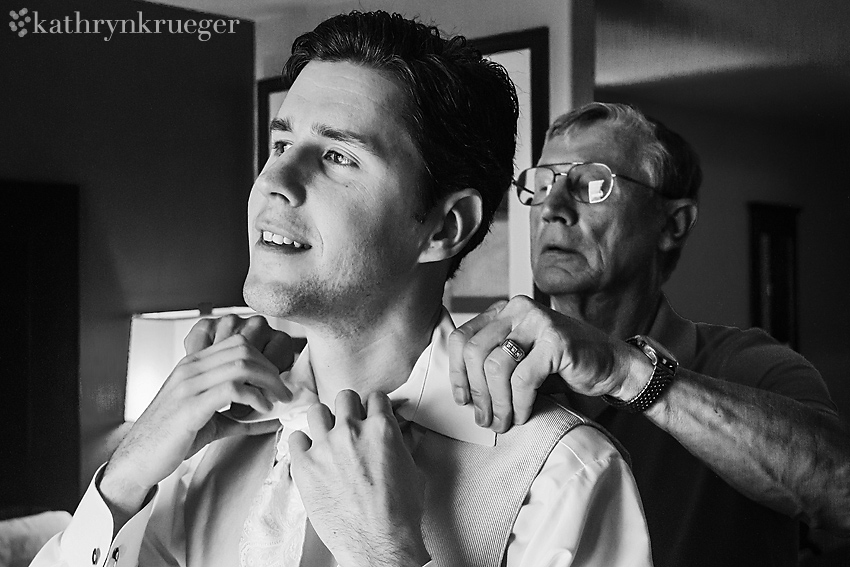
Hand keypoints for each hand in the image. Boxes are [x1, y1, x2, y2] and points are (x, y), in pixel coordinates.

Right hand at [101, 320, 293, 518]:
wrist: (137, 460)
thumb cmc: (172, 439)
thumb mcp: (210, 421)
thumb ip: (239, 417)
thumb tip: (271, 420)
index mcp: (193, 365)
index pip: (236, 342)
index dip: (264, 357)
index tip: (278, 380)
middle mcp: (190, 369)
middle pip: (243, 349)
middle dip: (271, 368)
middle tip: (284, 390)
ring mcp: (189, 385)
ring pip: (241, 365)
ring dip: (268, 381)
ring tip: (278, 400)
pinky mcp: (190, 406)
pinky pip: (232, 389)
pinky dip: (255, 397)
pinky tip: (263, 409)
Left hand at [289, 391, 429, 566]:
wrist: (378, 542)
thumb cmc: (399, 513)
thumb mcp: (412, 470)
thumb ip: (402, 445)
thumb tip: (400, 435)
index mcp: (381, 429)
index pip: (376, 397)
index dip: (374, 408)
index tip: (371, 416)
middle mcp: (351, 431)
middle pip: (345, 397)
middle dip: (349, 410)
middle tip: (350, 426)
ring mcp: (325, 446)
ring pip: (317, 411)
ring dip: (324, 422)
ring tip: (327, 437)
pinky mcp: (304, 465)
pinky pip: (295, 438)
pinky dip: (302, 444)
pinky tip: (310, 455)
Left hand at [448, 295, 649, 432]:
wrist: (612, 365)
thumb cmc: (563, 366)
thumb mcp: (521, 359)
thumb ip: (494, 364)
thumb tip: (465, 396)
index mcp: (504, 310)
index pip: (463, 338)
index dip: (457, 373)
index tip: (462, 400)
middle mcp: (518, 309)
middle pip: (475, 353)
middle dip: (477, 393)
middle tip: (484, 420)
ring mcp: (537, 321)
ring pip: (496, 366)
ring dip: (497, 403)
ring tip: (503, 423)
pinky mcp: (555, 341)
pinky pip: (523, 379)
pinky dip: (519, 403)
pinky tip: (523, 416)